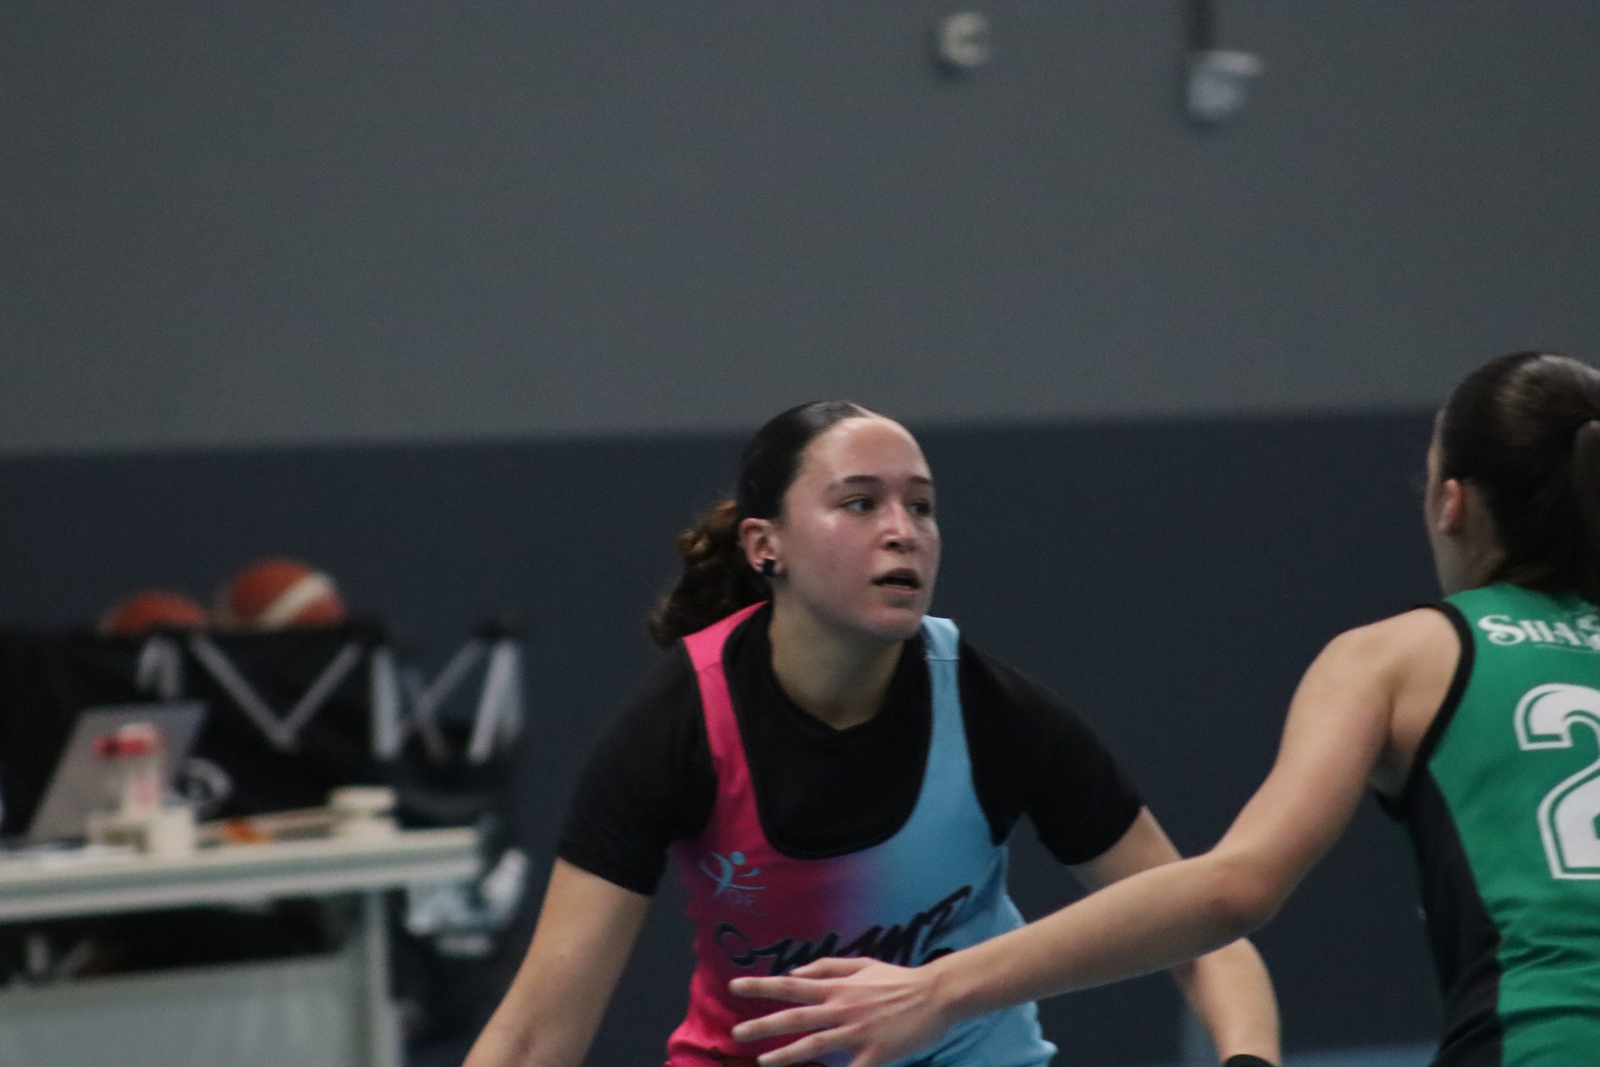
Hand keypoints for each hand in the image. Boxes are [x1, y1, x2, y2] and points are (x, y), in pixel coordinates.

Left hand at [728, 957, 950, 1066]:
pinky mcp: (875, 1054)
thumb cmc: (898, 980)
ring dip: (787, 1054)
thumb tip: (794, 973)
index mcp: (837, 988)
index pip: (791, 986)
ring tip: (763, 1061)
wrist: (936, 994)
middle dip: (763, 1025)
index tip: (735, 986)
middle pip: (796, 1017)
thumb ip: (827, 967)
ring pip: (815, 1044)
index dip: (762, 986)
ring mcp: (857, 1032)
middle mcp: (842, 1008)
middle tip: (735, 1032)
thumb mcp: (862, 964)